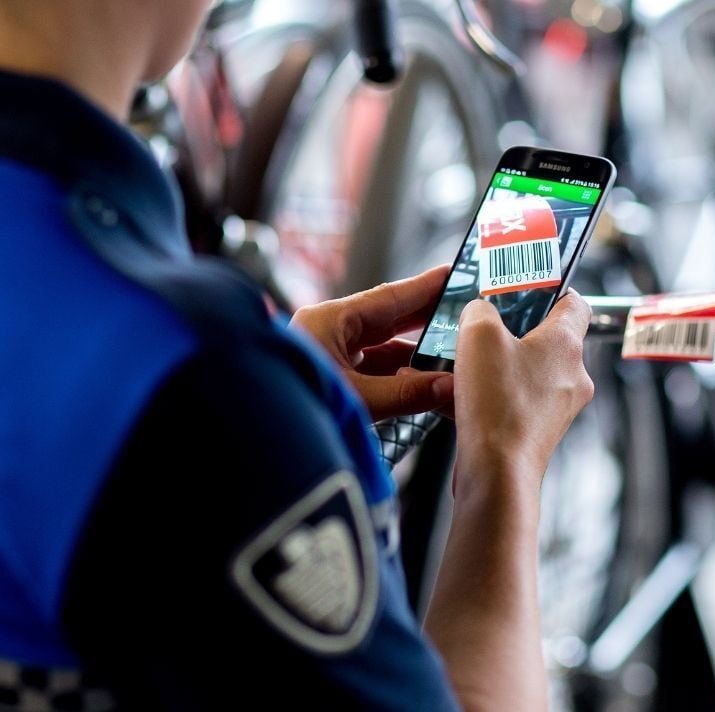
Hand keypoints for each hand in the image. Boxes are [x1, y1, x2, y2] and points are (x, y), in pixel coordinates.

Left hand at [289, 265, 453, 421]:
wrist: (252, 439)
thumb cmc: (293, 409)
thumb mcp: (357, 399)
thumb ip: (405, 392)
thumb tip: (448, 386)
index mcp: (328, 321)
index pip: (387, 297)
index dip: (424, 288)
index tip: (453, 275)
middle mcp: (326, 332)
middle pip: (385, 319)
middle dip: (424, 318)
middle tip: (462, 312)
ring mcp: (325, 356)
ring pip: (378, 348)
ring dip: (412, 353)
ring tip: (450, 352)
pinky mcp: (326, 379)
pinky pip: (368, 370)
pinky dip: (396, 374)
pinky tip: (420, 380)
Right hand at [453, 292, 593, 488]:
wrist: (497, 472)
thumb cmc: (497, 405)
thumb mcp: (478, 335)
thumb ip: (480, 310)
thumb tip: (480, 311)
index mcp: (566, 344)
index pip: (575, 303)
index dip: (551, 290)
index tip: (526, 288)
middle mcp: (572, 376)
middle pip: (548, 338)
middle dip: (514, 329)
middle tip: (484, 325)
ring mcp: (558, 407)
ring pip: (530, 371)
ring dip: (500, 364)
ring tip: (467, 363)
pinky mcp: (539, 431)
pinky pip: (518, 399)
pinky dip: (495, 393)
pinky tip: (464, 395)